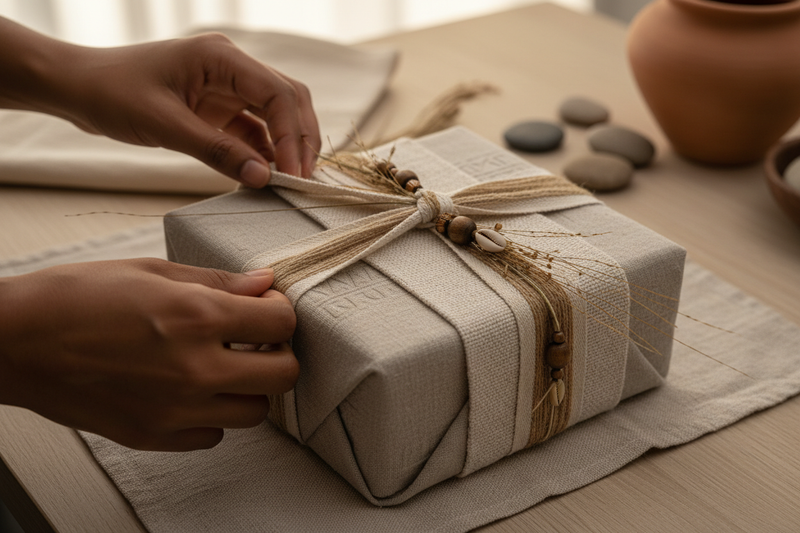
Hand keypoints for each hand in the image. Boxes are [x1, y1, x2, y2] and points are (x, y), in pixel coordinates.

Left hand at [0, 17, 320, 184]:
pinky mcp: (219, 108)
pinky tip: (266, 176)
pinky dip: (265, 153)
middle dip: (301, 140)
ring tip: (290, 182)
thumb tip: (263, 179)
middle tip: (302, 180)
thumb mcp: (165, 126)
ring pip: (277, 115)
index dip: (293, 135)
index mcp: (222, 57)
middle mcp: (232, 68)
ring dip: (287, 147)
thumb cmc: (113, 94)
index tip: (293, 174)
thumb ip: (217, 152)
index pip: (278, 93)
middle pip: (288, 100)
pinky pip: (254, 130)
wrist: (79, 88)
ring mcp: (228, 87)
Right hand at [0, 259, 298, 450]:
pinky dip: (213, 416)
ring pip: (254, 413)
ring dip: (250, 388)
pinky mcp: (153, 436)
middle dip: (278, 354)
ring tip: (224, 365)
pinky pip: (212, 436)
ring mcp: (175, 409)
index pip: (282, 324)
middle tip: (256, 340)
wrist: (15, 341)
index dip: (281, 311)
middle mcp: (194, 368)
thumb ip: (218, 282)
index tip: (267, 308)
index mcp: (196, 317)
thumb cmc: (75, 298)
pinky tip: (193, 390)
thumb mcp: (152, 272)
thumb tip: (262, 283)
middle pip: (284, 376)